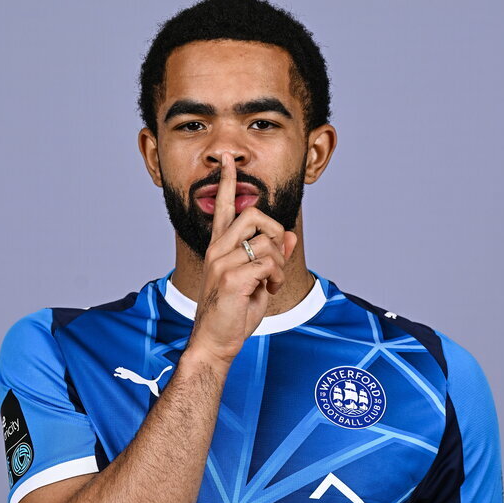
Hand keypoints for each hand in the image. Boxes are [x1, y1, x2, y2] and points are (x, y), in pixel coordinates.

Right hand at [188, 152, 296, 366]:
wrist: (214, 342)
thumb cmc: (232, 315)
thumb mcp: (256, 282)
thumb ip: (271, 258)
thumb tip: (289, 237)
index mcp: (218, 247)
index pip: (221, 206)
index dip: (226, 181)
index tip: (227, 160)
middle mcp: (217, 249)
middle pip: (255, 214)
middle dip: (276, 234)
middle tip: (276, 260)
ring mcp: (222, 262)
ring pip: (267, 241)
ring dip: (280, 263)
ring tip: (272, 282)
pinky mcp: (231, 277)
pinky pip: (269, 262)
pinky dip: (277, 277)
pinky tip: (269, 290)